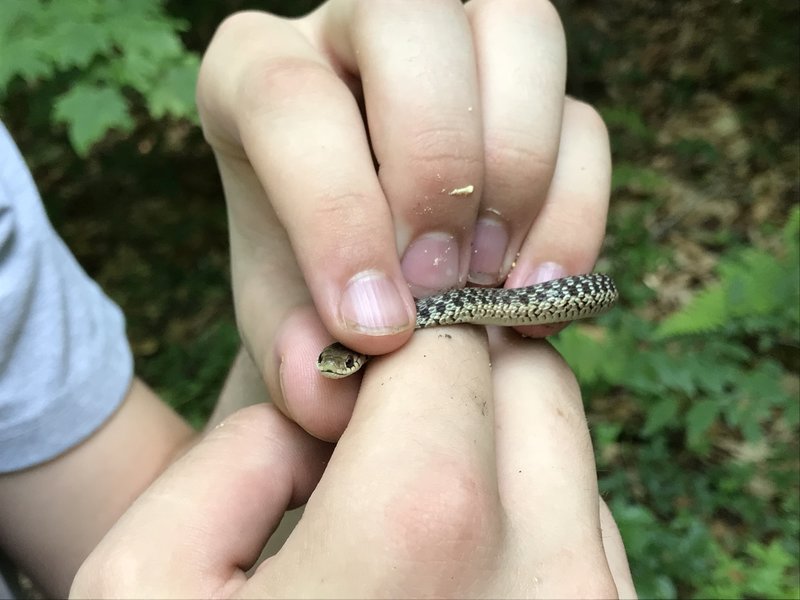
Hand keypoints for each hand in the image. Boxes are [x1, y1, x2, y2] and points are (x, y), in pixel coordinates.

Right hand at [71, 330, 634, 598]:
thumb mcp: (147, 581)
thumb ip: (243, 452)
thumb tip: (331, 410)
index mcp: (424, 539)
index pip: (452, 350)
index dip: (401, 343)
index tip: (362, 375)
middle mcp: (549, 587)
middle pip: (535, 387)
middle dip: (462, 379)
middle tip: (385, 431)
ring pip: (567, 458)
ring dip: (496, 451)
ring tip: (409, 520)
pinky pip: (583, 535)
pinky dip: (525, 521)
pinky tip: (449, 577)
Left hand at [196, 0, 610, 438]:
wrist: (366, 280)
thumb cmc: (306, 283)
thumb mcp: (281, 321)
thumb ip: (290, 356)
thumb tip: (327, 389)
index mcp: (257, 73)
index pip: (289, 98)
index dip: (337, 211)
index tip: (376, 327)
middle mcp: (357, 31)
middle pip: (411, 17)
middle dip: (438, 164)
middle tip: (443, 283)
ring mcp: (457, 47)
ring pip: (521, 29)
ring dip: (520, 168)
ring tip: (496, 284)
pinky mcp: (530, 100)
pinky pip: (582, 121)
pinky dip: (575, 212)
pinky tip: (536, 292)